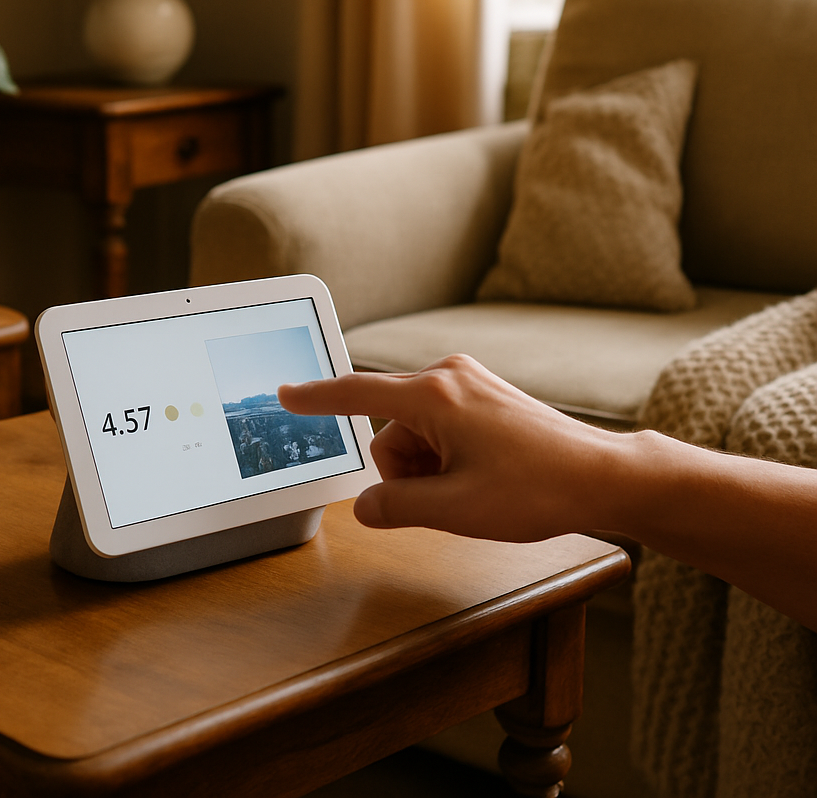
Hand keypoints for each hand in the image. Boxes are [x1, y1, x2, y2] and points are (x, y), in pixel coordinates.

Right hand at [279, 354, 610, 541]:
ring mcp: (467, 381)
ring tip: (472, 486)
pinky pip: (436, 425)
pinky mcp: (480, 392)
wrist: (601, 475)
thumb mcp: (455, 509)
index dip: (315, 398)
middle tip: (449, 495)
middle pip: (387, 427)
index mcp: (434, 396)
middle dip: (403, 468)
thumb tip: (363, 506)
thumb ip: (395, 507)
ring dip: (425, 466)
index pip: (356, 394)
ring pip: (411, 431)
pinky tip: (480, 473)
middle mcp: (446, 376)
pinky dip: (443, 455)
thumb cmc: (539, 488)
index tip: (285, 394)